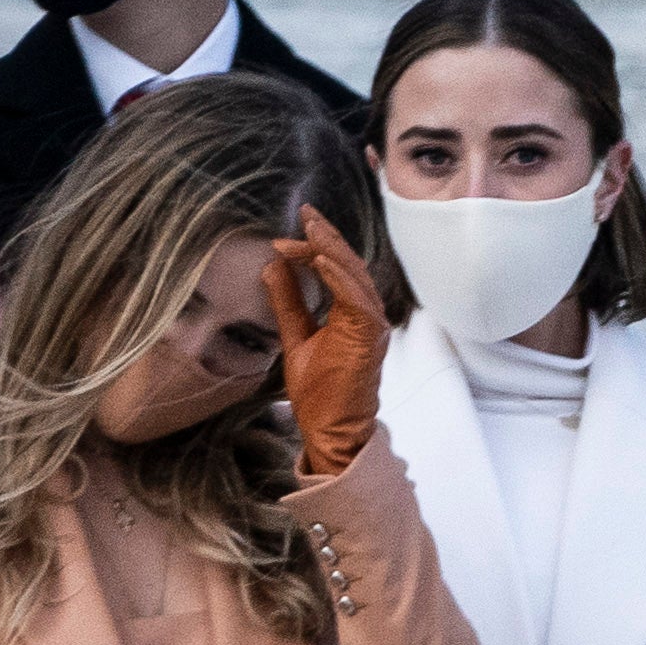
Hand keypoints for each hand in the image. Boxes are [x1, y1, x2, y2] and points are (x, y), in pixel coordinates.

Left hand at [270, 212, 390, 481]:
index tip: (286, 235)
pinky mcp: (368, 339)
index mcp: (352, 313)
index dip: (315, 246)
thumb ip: (288, 301)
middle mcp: (367, 315)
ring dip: (331, 251)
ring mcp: (371, 327)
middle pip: (349, 265)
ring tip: (310, 230)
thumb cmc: (320, 392)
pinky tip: (321, 261)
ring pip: (355, 276)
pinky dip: (340, 279)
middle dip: (325, 237)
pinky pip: (357, 301)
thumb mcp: (296, 336)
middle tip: (305, 214)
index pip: (337, 267)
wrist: (330, 429)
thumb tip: (274, 266)